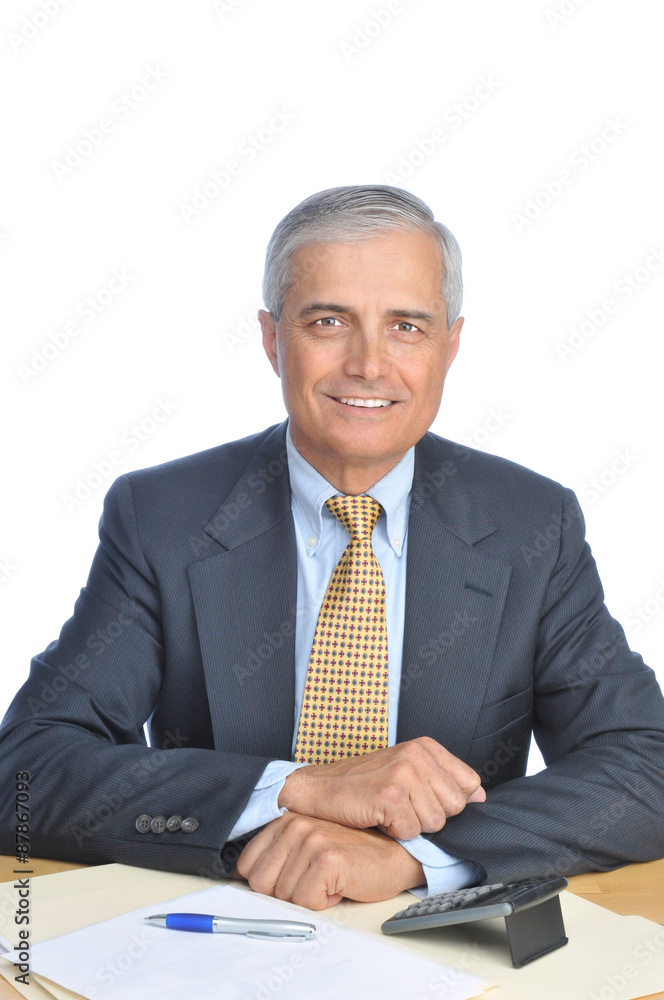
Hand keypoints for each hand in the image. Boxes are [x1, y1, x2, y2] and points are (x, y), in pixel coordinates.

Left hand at [234, 812, 424, 909]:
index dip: (271, 884)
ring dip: (310, 897)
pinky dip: (324, 903)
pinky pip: (306, 902)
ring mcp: (310, 839)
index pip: (247, 866)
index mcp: (285, 819)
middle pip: (261, 884)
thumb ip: (277, 856)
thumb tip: (243, 881)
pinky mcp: (327, 859)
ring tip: (331, 880)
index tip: (296, 877)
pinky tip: (341, 885)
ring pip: (284, 896)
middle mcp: (295, 824)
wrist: (396, 855)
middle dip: (288, 893)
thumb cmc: (355, 854)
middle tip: (317, 879)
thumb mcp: (308, 849)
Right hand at [279, 737, 485, 839]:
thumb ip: (444, 780)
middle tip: (402, 807)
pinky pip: (412, 832)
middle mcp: (417, 755)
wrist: (318, 789)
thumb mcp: (407, 772)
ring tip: (388, 811)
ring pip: (435, 823)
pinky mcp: (390, 795)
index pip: (470, 784)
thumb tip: (481, 795)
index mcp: (426, 747)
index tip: (424, 800)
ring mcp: (404, 774)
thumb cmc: (362, 784)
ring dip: (411, 826)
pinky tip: (377, 817)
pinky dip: (395, 833)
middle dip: (431, 816)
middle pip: (455, 807)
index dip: (450, 802)